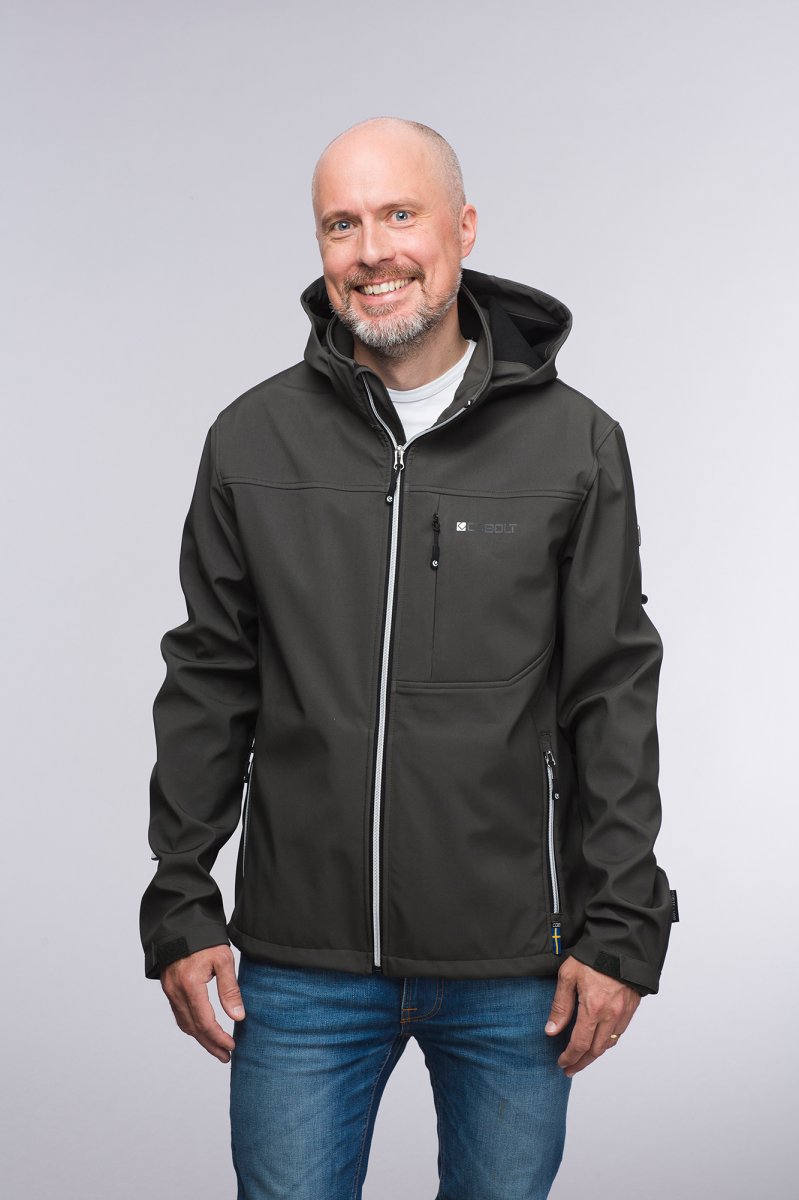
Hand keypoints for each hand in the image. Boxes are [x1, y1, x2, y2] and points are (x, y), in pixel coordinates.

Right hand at [160, 944, 244, 1062]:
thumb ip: (229, 989)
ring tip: (217, 1047)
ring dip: (200, 1038)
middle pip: (193, 1028)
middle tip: (226, 1056)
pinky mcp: (169, 988)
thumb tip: (238, 1017)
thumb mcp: (223, 960)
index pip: (205, 1022)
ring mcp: (170, 991)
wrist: (181, 923)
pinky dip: (191, 1026)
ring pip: (184, 1023)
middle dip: (210, 1045)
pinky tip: (202, 1029)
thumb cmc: (204, 939)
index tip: (232, 1047)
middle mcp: (176, 991)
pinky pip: (179, 1014)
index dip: (218, 1038)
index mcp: (190, 985)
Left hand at [544, 955, 639, 1076]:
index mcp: (593, 1009)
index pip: (580, 1044)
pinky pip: (619, 1033)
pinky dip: (608, 1042)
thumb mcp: (568, 976)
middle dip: (581, 1062)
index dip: (570, 1057)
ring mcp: (623, 1013)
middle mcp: (610, 1015)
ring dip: (595, 1055)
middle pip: (596, 1050)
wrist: (621, 945)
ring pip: (609, 1044)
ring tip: (583, 1058)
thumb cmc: (593, 956)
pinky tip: (599, 1041)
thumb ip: (560, 1005)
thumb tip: (551, 1030)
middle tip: (570, 1069)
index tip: (562, 1063)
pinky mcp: (631, 1008)